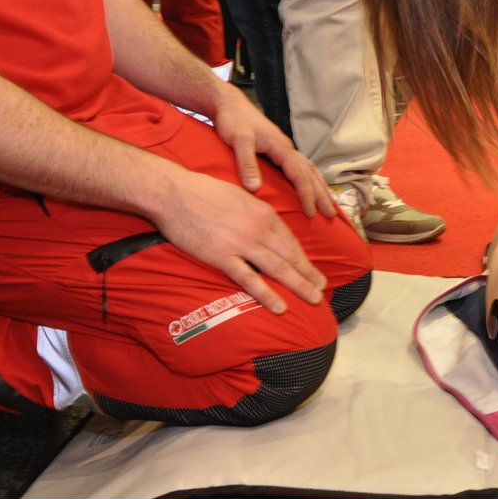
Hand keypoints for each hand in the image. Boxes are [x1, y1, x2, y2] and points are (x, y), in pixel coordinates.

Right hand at [150, 170, 326, 313]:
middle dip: (308, 274)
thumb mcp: (239, 196)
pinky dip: (267, 294)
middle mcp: (258, 228)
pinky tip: (280, 307)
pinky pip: (249, 279)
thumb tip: (264, 225)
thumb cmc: (203, 191)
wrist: (175, 193)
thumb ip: (255, 213)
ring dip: (298, 285)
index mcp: (263, 212)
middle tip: (322, 289)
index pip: (290, 240)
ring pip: (277, 268)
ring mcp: (241, 244)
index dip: (303, 258)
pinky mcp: (222, 256)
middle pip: (290, 256)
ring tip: (313, 299)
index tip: (313, 270)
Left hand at [212, 86, 334, 219]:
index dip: (306, 195)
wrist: (230, 104)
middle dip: (321, 195)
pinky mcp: (278, 150)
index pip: (300, 175)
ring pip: (309, 169)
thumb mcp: (238, 140)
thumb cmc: (233, 121)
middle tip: (331, 215)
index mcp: (281, 147)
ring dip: (320, 187)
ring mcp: (284, 149)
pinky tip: (311, 186)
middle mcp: (287, 148)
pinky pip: (301, 167)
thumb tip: (255, 189)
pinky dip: (310, 179)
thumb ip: (247, 163)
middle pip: (311, 173)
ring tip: (328, 204)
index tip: (311, 213)